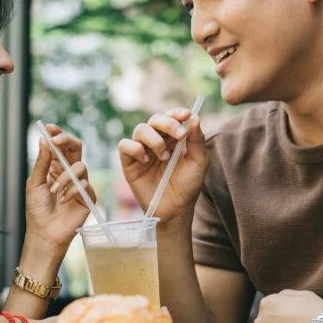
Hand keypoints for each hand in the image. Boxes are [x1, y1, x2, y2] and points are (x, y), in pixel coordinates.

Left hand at [24, 125, 93, 249]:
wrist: (44, 233)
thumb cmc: (37, 210)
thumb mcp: (34, 183)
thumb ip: (42, 162)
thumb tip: (43, 139)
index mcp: (56, 167)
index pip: (61, 145)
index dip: (57, 134)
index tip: (49, 128)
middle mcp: (70, 173)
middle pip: (76, 148)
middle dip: (66, 141)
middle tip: (55, 142)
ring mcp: (81, 184)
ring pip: (80, 166)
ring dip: (64, 177)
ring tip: (53, 191)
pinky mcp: (89, 197)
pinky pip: (85, 186)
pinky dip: (71, 191)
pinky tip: (62, 200)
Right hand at [117, 109, 207, 226]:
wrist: (175, 209)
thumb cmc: (188, 186)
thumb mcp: (198, 163)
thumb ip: (197, 141)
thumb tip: (194, 118)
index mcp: (173, 139)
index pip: (171, 117)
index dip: (176, 113)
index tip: (186, 114)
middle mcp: (156, 141)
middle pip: (155, 119)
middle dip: (167, 123)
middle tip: (179, 135)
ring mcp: (142, 151)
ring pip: (140, 129)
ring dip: (154, 139)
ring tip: (164, 156)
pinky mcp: (129, 162)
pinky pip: (124, 145)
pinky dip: (134, 148)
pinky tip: (145, 159)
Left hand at [254, 289, 322, 322]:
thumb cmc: (315, 311)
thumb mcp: (300, 294)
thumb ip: (284, 296)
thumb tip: (279, 300)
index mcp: (266, 304)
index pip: (269, 305)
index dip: (281, 309)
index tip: (291, 313)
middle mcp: (261, 321)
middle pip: (266, 320)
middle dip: (276, 322)